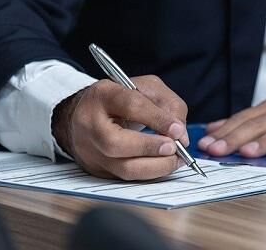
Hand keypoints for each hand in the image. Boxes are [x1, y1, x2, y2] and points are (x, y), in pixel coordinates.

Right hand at [52, 75, 188, 179]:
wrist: (85, 115)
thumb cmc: (119, 100)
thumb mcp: (144, 88)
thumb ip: (167, 104)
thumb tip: (181, 135)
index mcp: (102, 96)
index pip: (130, 106)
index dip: (157, 119)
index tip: (178, 130)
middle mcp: (90, 125)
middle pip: (116, 143)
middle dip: (150, 148)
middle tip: (173, 148)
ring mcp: (91, 151)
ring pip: (123, 168)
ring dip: (155, 167)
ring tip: (174, 159)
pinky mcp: (98, 170)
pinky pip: (127, 178)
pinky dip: (150, 174)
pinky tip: (163, 165)